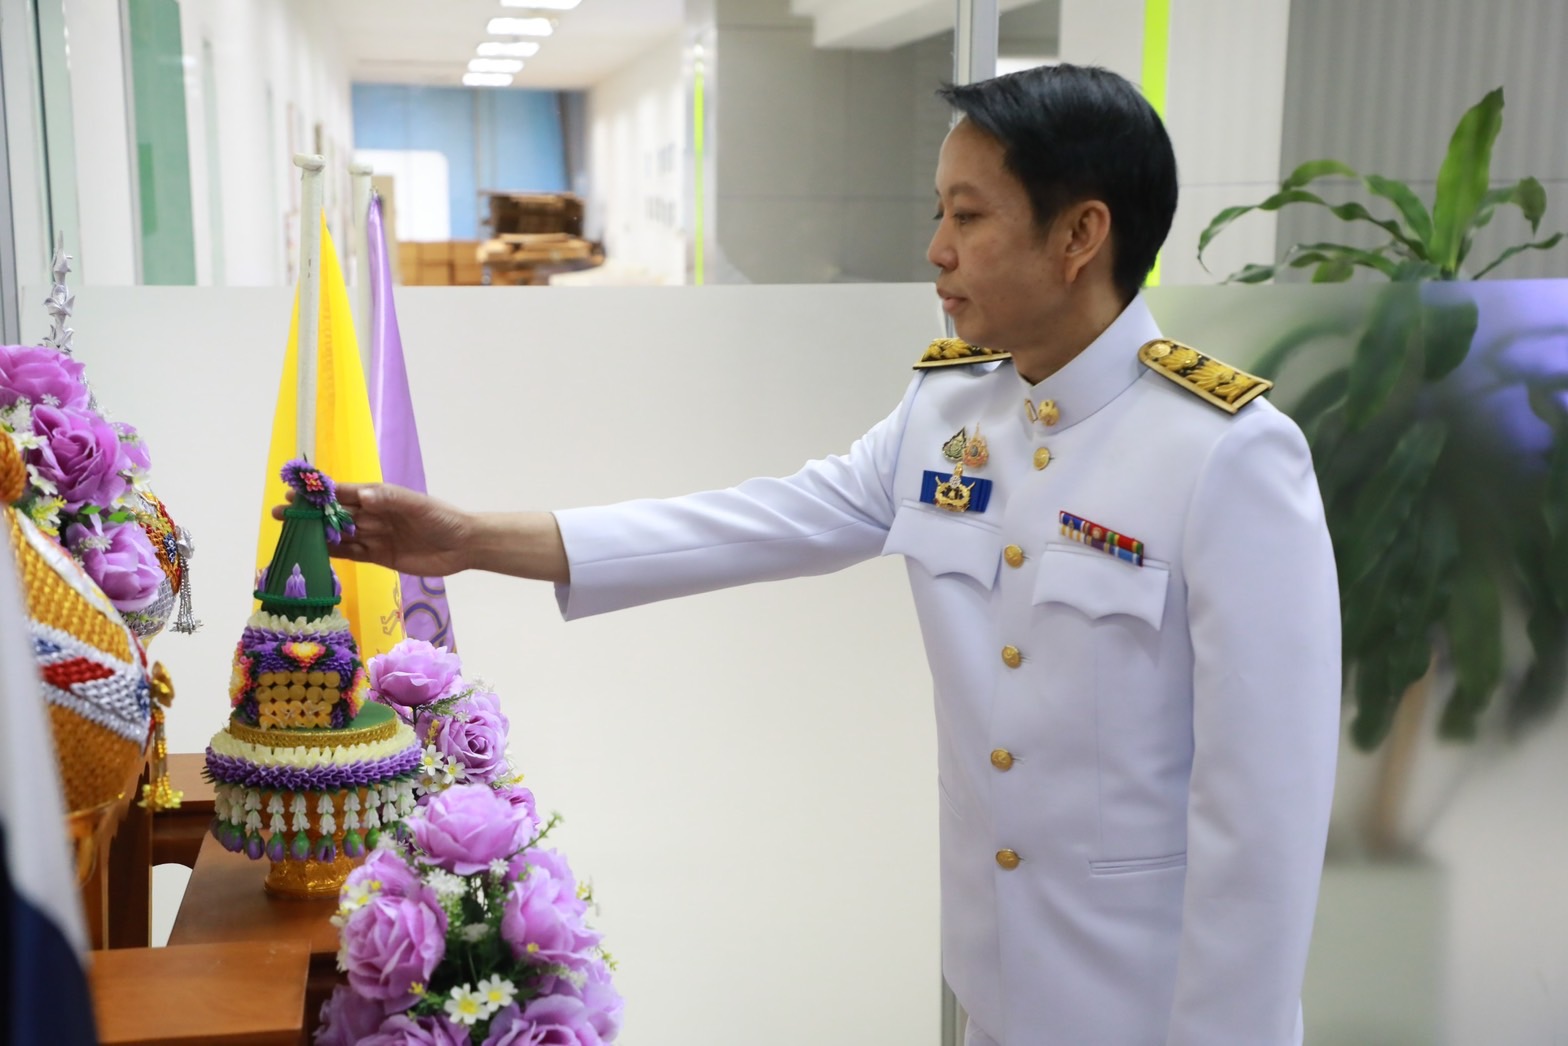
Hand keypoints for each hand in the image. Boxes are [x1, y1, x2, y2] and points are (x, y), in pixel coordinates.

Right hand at [275, 483, 471, 576]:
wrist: (463, 545)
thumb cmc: (442, 518)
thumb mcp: (416, 505)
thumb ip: (389, 500)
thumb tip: (361, 495)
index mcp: (379, 497)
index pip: (343, 493)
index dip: (319, 493)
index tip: (295, 492)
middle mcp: (373, 515)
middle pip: (335, 514)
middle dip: (309, 514)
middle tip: (281, 513)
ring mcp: (375, 536)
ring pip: (339, 534)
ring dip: (316, 534)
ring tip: (290, 534)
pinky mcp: (380, 556)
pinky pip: (352, 553)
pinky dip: (334, 552)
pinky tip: (314, 553)